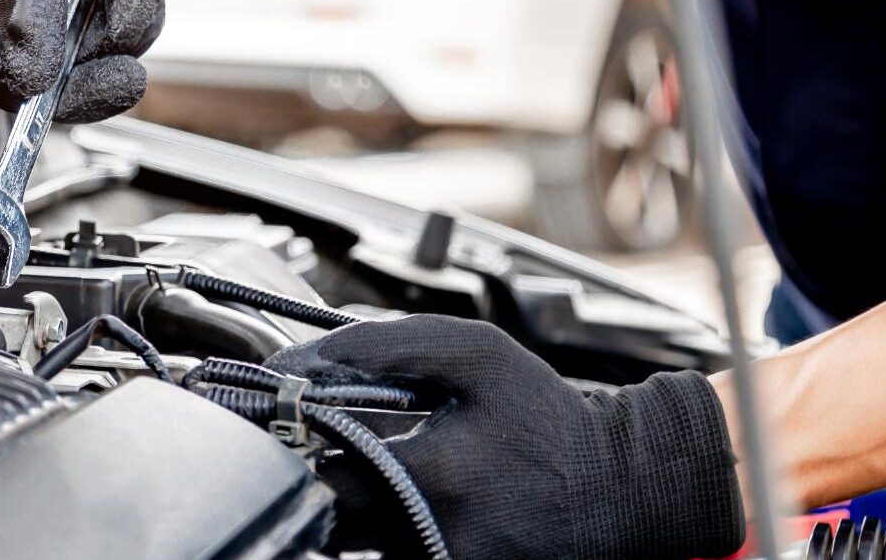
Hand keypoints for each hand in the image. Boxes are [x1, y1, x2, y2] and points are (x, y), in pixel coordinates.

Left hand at [266, 315, 744, 559]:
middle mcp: (430, 537)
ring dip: (336, 504)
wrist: (622, 490)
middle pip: (323, 513)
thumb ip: (384, 347)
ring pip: (344, 542)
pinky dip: (367, 528)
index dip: (284, 435)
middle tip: (298, 439)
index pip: (319, 464)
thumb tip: (300, 361)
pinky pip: (379, 555)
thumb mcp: (477, 355)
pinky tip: (383, 497)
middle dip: (306, 471)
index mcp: (435, 476)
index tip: (263, 412)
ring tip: (346, 467)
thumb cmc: (546, 419)